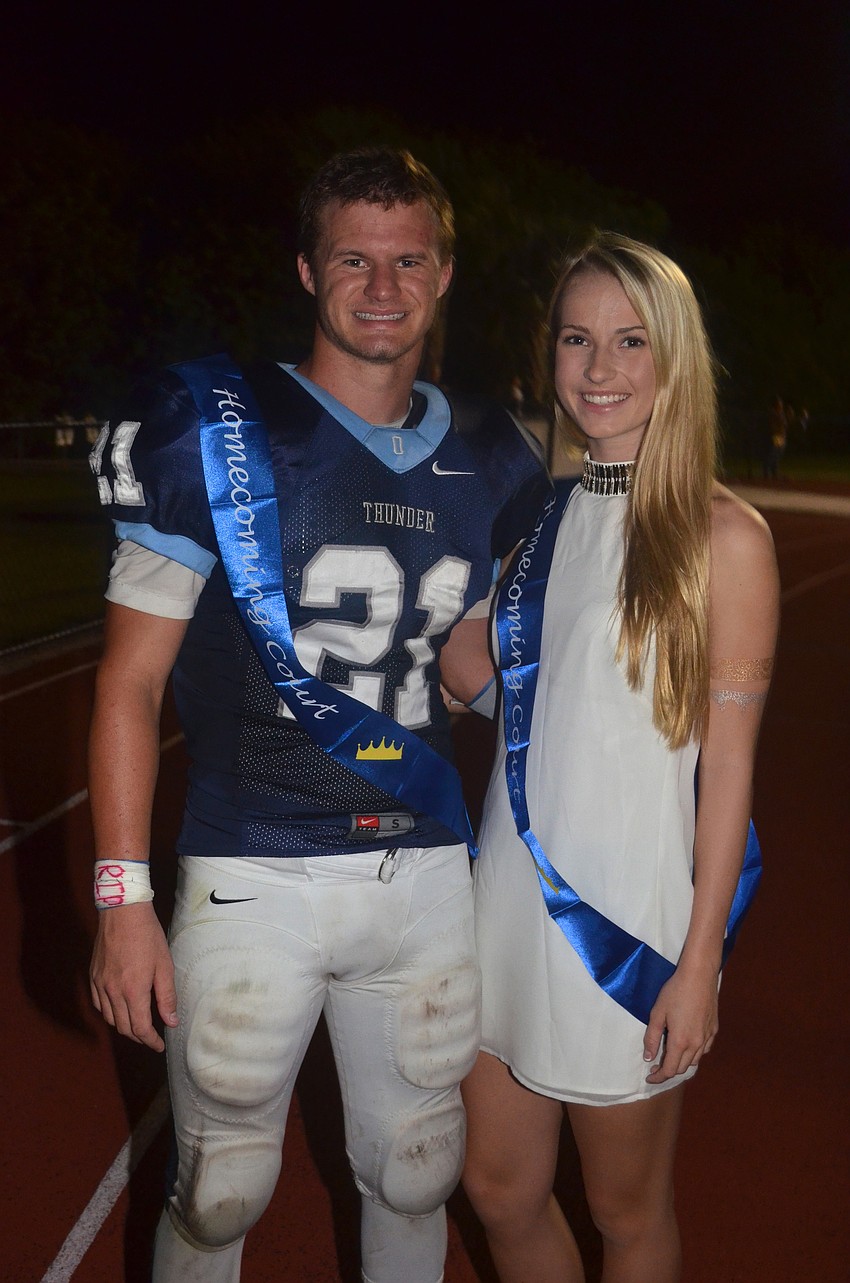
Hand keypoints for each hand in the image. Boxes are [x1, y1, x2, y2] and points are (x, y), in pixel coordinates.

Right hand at [90, 902, 177, 1051]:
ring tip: (138, 1025)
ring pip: (110, 1019)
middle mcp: (113, 992)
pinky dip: (109, 1013)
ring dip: (124, 1027)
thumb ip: (167, 996)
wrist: (122, 912)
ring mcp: (100, 984)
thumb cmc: (147, 936)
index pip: (140, 1028)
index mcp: (133, 991)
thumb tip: (171, 1022)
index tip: (159, 1045)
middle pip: (124, 1028)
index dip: (151, 1041)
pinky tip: (119, 1009)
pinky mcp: (93, 977)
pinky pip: (98, 1005)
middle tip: (152, 1037)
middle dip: (139, 1037)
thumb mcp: (164, 965)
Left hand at [643, 962, 718, 1084]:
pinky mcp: (714, 1029)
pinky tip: (687, 1045)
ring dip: (682, 1063)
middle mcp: (696, 1044)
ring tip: (670, 1056)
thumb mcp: (657, 1013)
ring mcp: (708, 1037)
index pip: (670, 1070)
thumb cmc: (675, 991)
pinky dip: (694, 1054)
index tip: (650, 1077)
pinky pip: (704, 1049)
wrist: (699, 975)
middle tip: (656, 1066)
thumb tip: (649, 1058)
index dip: (659, 1077)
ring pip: (695, 1060)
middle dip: (669, 1071)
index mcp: (680, 1041)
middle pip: (683, 1068)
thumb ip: (652, 1038)